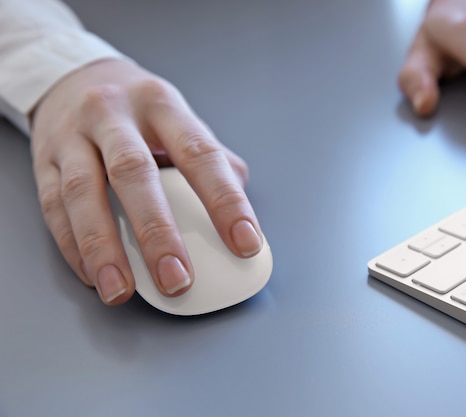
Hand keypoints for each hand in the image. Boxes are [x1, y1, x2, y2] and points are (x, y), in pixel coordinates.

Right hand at [31, 58, 263, 304]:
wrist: (73, 78)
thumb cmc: (140, 112)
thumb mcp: (179, 120)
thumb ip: (213, 161)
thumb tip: (242, 211)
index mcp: (162, 104)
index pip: (200, 153)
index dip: (225, 201)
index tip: (246, 244)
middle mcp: (114, 114)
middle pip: (134, 172)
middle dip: (157, 231)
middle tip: (177, 279)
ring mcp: (73, 135)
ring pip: (83, 192)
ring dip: (104, 248)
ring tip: (122, 290)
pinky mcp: (43, 159)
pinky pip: (53, 206)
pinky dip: (73, 245)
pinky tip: (94, 275)